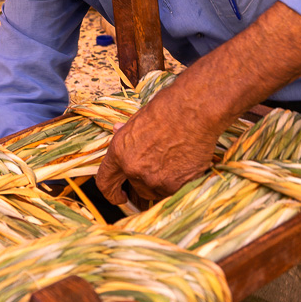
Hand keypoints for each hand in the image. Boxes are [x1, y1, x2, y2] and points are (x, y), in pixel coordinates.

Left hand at [95, 80, 219, 204]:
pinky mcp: (175, 185)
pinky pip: (173, 191)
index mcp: (120, 151)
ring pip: (155, 191)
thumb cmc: (168, 107)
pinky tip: (185, 164)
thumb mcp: (139, 117)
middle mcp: (133, 168)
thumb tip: (116, 130)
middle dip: (144, 181)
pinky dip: (179, 182)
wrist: (195, 110)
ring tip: (175, 160)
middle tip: (159, 167)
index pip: (105, 182)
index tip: (120, 194)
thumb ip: (127, 133)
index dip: (111, 192)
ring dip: (162, 182)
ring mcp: (154, 180)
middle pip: (135, 189)